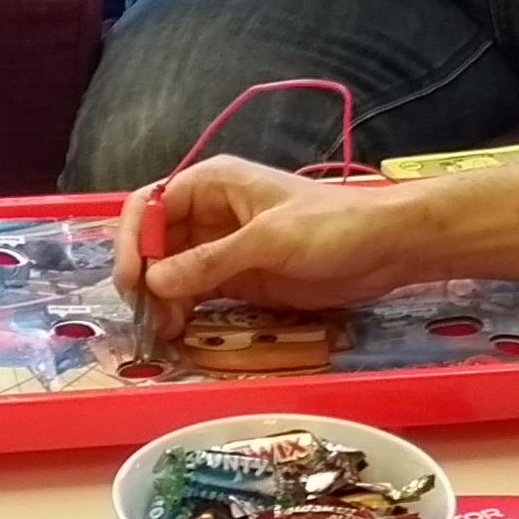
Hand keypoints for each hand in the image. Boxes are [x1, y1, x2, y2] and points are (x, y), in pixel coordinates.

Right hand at [117, 158, 445, 328]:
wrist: (386, 248)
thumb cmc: (331, 227)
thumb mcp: (268, 240)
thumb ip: (210, 261)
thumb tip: (155, 282)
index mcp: (211, 184)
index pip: (148, 207)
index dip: (132, 243)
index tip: (133, 282)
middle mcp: (208, 214)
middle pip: (152, 244)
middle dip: (143, 278)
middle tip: (146, 317)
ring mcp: (221, 249)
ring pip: (169, 274)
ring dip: (160, 302)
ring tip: (164, 334)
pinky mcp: (238, 279)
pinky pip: (195, 295)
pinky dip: (182, 312)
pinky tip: (179, 334)